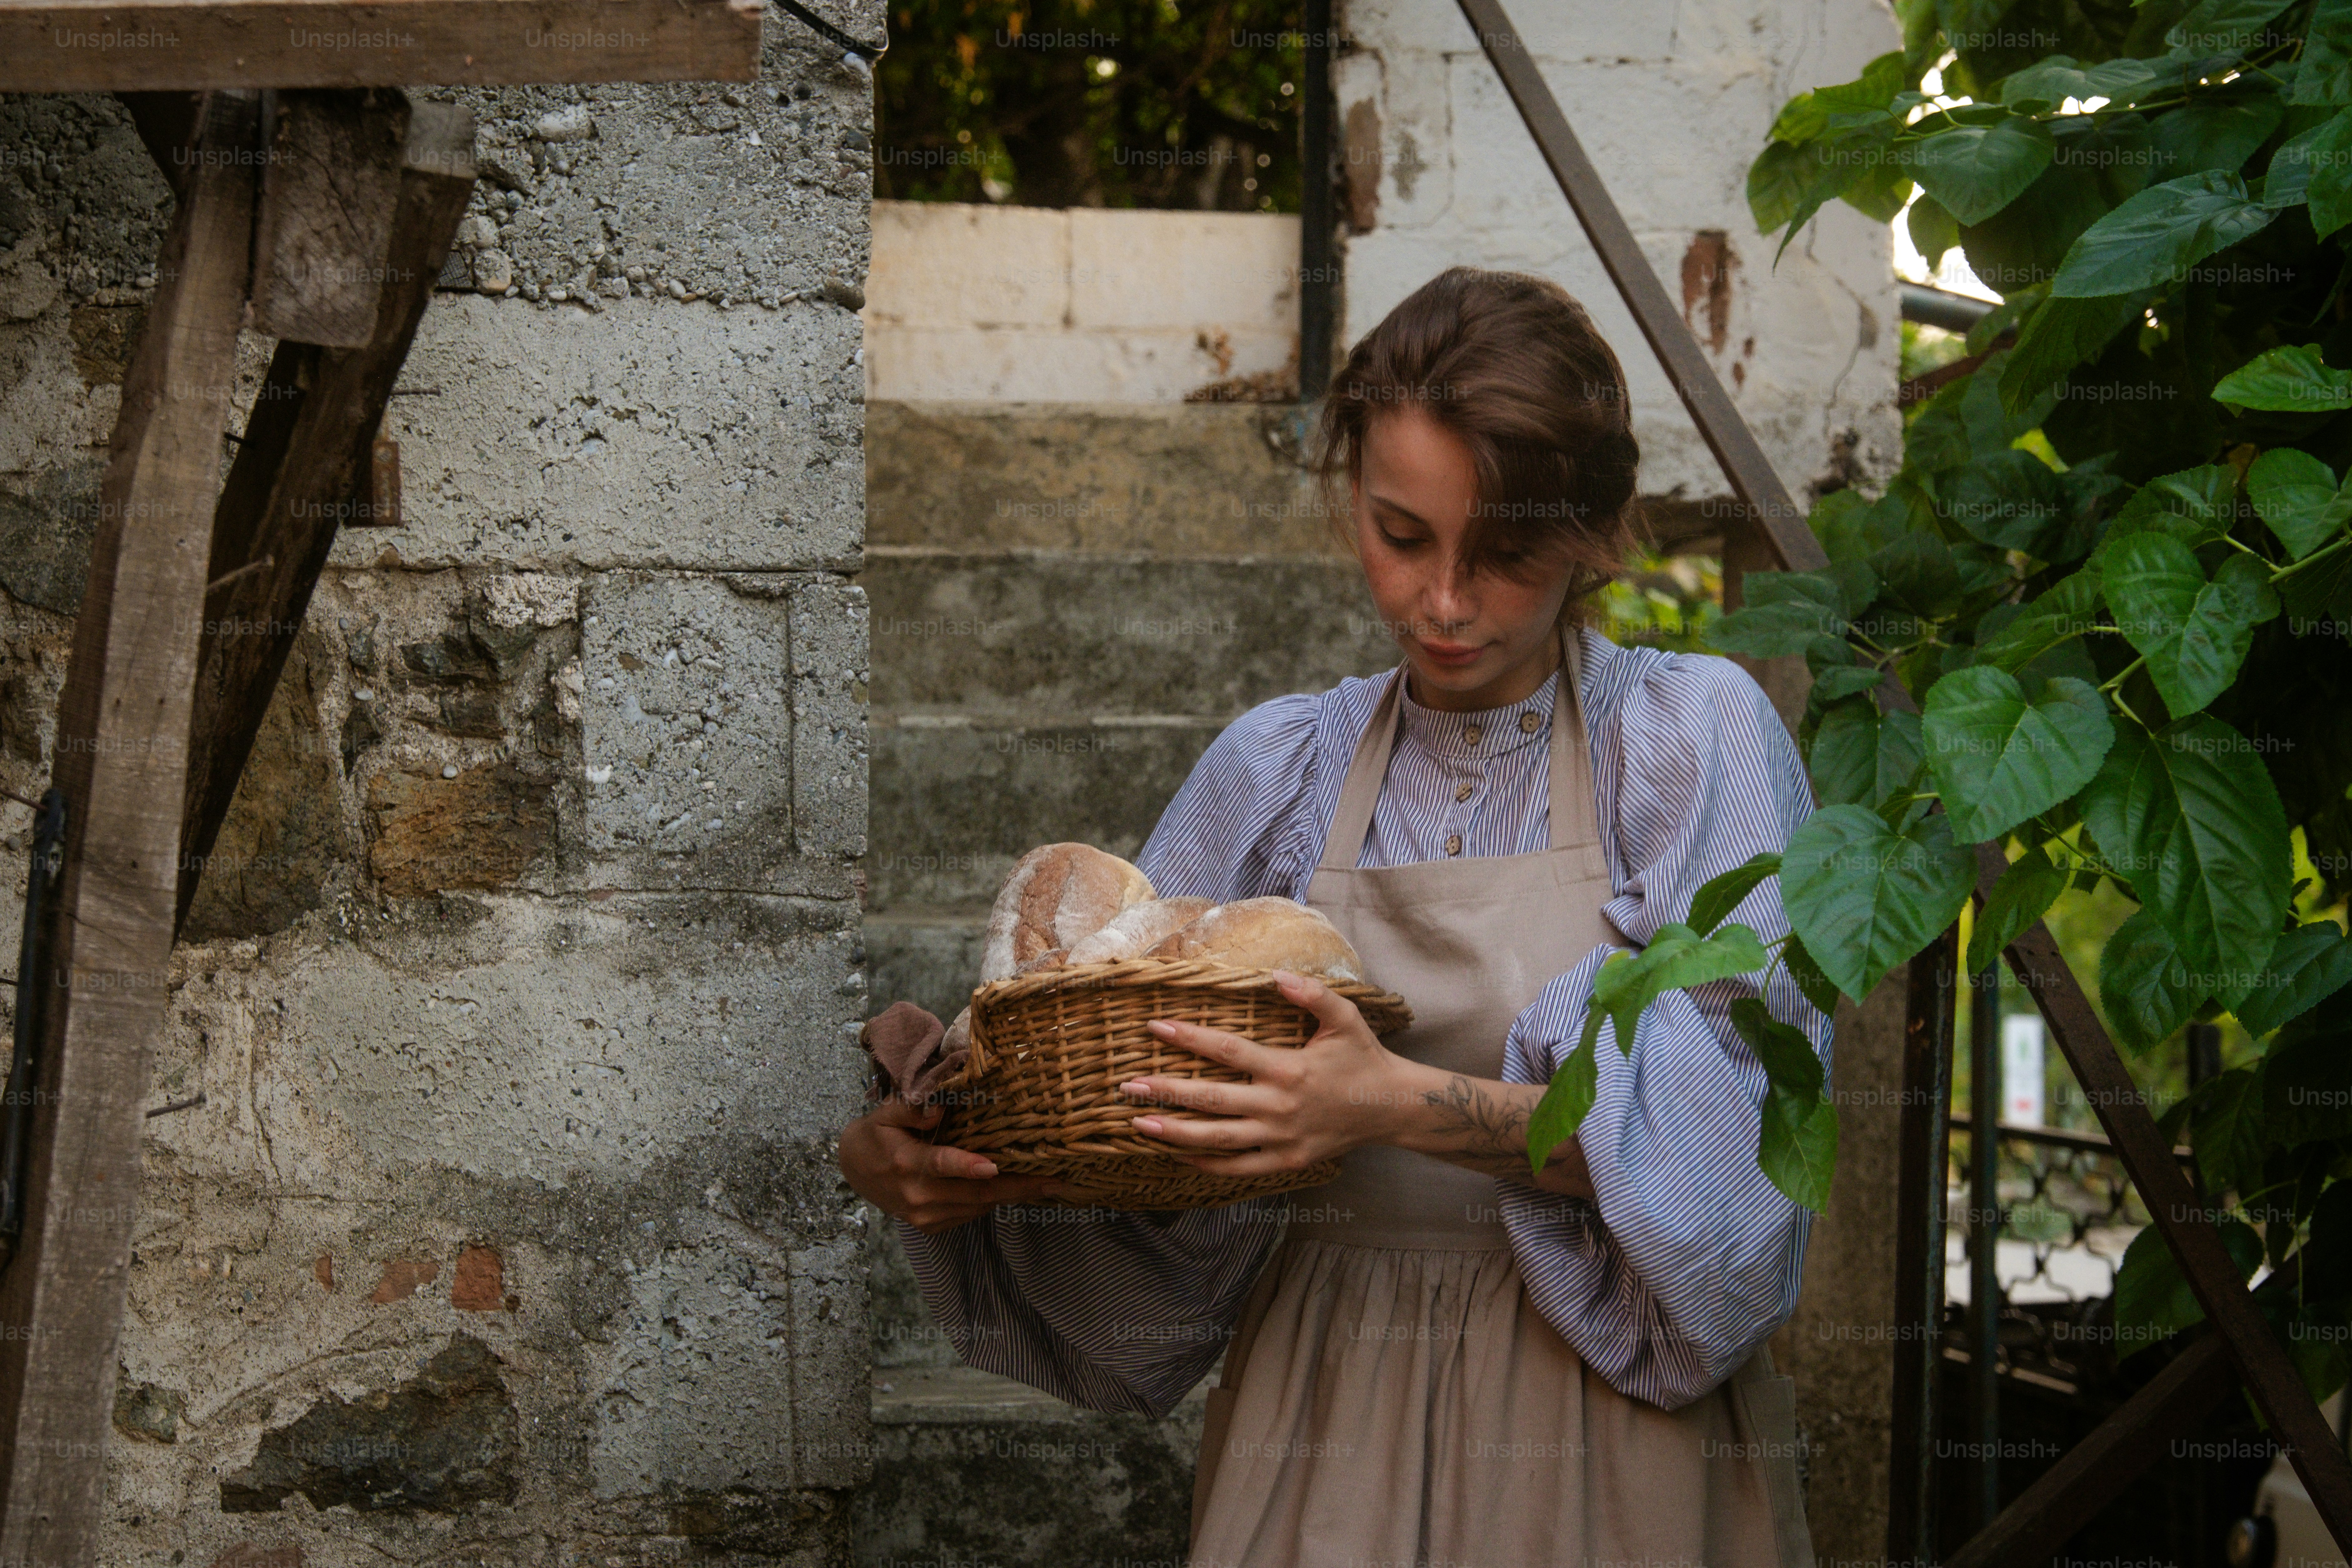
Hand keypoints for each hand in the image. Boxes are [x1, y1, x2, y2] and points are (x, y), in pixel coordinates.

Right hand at [839, 1098, 1065, 1232]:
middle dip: (1016, 1187)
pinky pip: (970, 1214)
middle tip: (1053, 1181)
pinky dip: (992, 1201)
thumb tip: (938, 1109)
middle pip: (973, 1192)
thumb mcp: (886, 1113)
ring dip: (1011, 1196)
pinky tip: (1014, 1188)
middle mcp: (917, 1195)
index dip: (967, 1166)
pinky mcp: (931, 1226)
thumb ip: (911, 1108)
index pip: (940, 1165)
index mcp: (905, 1163)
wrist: (854, 1170)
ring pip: (977, 1206)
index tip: (994, 1165)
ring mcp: (924, 1216)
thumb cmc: (877, 1135)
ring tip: (1046, 1184)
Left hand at [1119, 971, 1410, 1175]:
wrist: (1391, 1109)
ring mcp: (1280, 1138)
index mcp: (1289, 1068)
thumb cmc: (1363, 1058)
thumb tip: (1274, 974)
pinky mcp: (1285, 1161)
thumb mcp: (1345, 1018)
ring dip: (1175, 1133)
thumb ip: (1312, 994)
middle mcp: (1279, 1106)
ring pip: (1218, 1139)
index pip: (1228, 1050)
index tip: (1156, 1027)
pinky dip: (1206, 1164)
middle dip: (1167, 1093)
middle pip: (1212, 1099)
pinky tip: (1177, 1155)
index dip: (1190, 1037)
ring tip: (1138, 1125)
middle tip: (1128, 1087)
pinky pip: (1238, 1167)